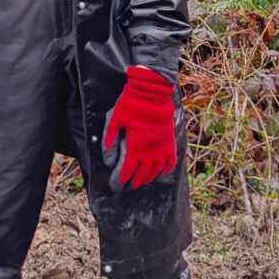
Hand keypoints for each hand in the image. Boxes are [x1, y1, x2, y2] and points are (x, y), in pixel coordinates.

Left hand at [104, 66, 176, 188]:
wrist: (151, 93)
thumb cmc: (130, 105)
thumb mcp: (114, 119)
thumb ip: (110, 139)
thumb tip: (108, 159)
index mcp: (135, 147)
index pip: (127, 170)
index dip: (121, 179)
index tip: (117, 185)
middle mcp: (150, 151)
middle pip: (142, 173)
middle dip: (134, 182)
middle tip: (129, 186)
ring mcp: (161, 147)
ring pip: (156, 170)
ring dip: (148, 178)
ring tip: (142, 182)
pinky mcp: (170, 142)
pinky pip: (171, 161)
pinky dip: (166, 170)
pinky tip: (161, 174)